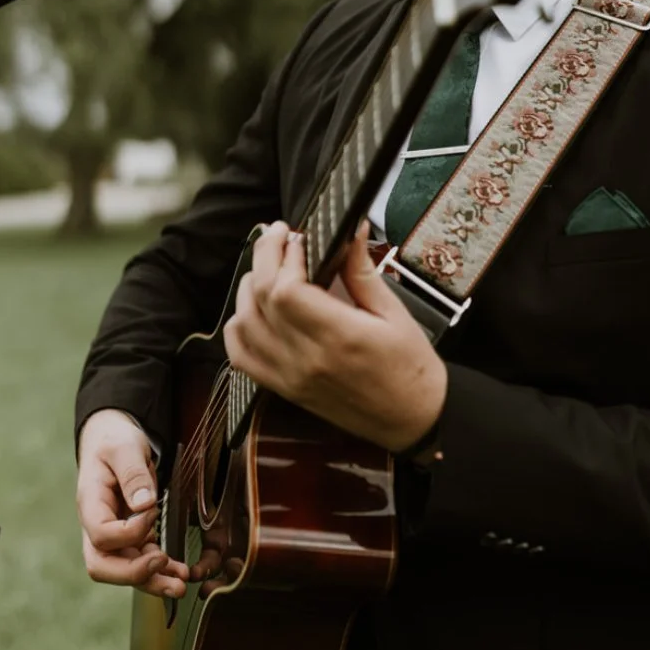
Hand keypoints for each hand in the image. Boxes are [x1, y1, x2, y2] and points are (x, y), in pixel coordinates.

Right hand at [76, 408, 189, 598]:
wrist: (112, 439)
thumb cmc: (114, 441)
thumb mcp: (124, 447)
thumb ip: (133, 474)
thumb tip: (145, 505)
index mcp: (90, 503)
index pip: (102, 535)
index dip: (129, 531)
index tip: (153, 511)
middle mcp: (96, 525)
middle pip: (103, 565)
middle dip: (134, 574)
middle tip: (164, 566)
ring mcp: (112, 534)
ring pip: (124, 570)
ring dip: (152, 581)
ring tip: (181, 585)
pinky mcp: (129, 537)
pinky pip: (141, 561)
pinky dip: (161, 570)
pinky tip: (181, 572)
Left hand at [223, 219, 446, 450]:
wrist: (411, 420)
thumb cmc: (411, 367)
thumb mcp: (395, 313)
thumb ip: (363, 272)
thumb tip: (352, 229)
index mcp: (340, 337)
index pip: (287, 290)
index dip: (285, 257)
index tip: (300, 239)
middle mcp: (308, 359)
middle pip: (260, 299)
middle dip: (264, 258)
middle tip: (279, 238)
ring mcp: (290, 377)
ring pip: (243, 324)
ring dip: (248, 289)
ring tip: (269, 269)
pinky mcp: (284, 389)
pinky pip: (241, 357)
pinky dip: (239, 327)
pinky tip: (254, 310)